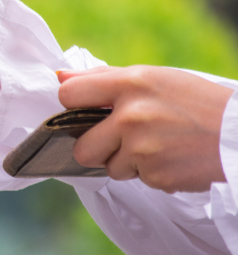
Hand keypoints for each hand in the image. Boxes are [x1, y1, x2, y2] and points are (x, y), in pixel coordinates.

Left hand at [58, 66, 233, 192]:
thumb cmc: (195, 101)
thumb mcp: (153, 78)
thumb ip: (104, 78)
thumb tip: (59, 76)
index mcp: (130, 83)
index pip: (69, 94)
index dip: (71, 106)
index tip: (82, 112)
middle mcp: (131, 114)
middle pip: (81, 146)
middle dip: (96, 149)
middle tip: (119, 140)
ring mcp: (142, 147)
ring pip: (109, 167)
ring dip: (126, 162)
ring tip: (156, 146)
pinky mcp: (155, 174)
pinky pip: (136, 179)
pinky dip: (150, 172)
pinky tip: (171, 158)